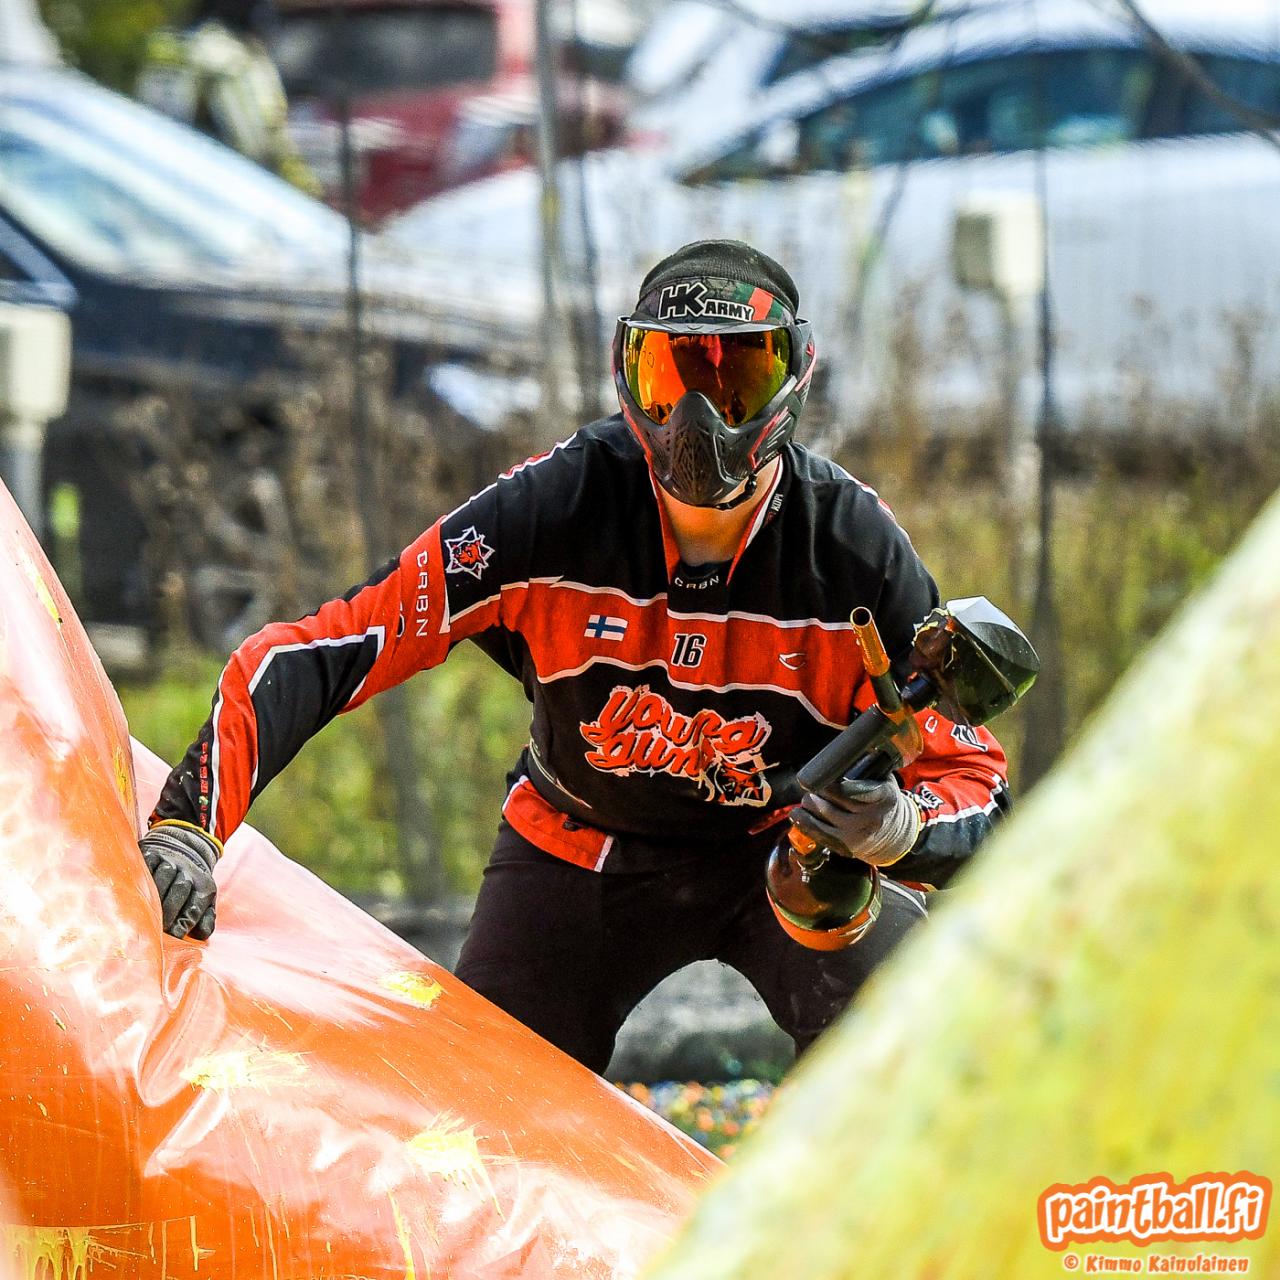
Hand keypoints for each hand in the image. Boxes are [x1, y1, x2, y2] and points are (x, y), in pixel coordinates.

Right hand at [139, 823, 219, 939]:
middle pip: (180, 890)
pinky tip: (135, 888)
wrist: (185, 846)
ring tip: (144, 912)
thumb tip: (202, 935)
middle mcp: (188, 871)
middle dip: (168, 910)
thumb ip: (205, 918)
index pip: (195, 906)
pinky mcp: (153, 852)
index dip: (184, 922)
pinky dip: (142, 874)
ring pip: (164, 875)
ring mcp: (170, 860)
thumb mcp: (204, 899)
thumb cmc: (192, 884)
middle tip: (157, 927)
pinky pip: (147, 863)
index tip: (174, 935)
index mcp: (204, 885)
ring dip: (154, 894)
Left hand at [794, 776, 921, 865]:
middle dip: (818, 792)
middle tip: (811, 786)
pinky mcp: (847, 846)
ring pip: (825, 816)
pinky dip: (805, 823)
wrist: (894, 834)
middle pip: (836, 801)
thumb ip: (870, 765)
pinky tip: (796, 814)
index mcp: (883, 797)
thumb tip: (848, 745)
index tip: (823, 778)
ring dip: (809, 805)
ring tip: (806, 799)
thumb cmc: (882, 800)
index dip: (835, 785)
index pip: (855, 790)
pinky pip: (821, 834)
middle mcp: (871, 817)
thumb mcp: (885, 781)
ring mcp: (858, 833)